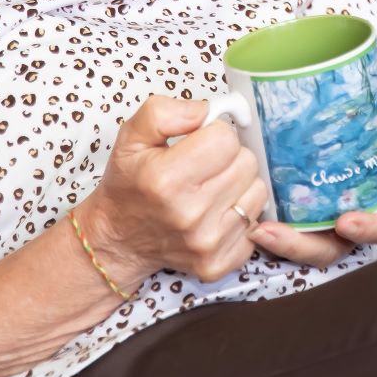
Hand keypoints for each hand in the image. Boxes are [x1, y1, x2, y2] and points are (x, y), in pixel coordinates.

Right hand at [82, 96, 270, 287]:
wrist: (119, 238)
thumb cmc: (130, 184)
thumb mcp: (132, 137)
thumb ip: (165, 112)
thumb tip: (207, 111)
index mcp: (166, 179)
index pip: (226, 138)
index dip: (215, 134)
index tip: (199, 143)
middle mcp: (189, 214)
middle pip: (247, 163)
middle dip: (229, 158)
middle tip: (204, 167)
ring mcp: (206, 243)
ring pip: (257, 191)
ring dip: (239, 185)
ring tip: (211, 189)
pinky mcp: (218, 264)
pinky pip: (256, 226)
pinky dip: (240, 216)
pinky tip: (216, 214)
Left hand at [249, 126, 376, 268]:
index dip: (364, 230)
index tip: (346, 222)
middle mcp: (351, 231)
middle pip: (327, 250)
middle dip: (299, 246)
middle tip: (271, 233)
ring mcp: (325, 229)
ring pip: (302, 246)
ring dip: (277, 242)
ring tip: (254, 229)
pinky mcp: (302, 219)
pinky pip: (285, 230)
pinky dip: (267, 227)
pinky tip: (247, 214)